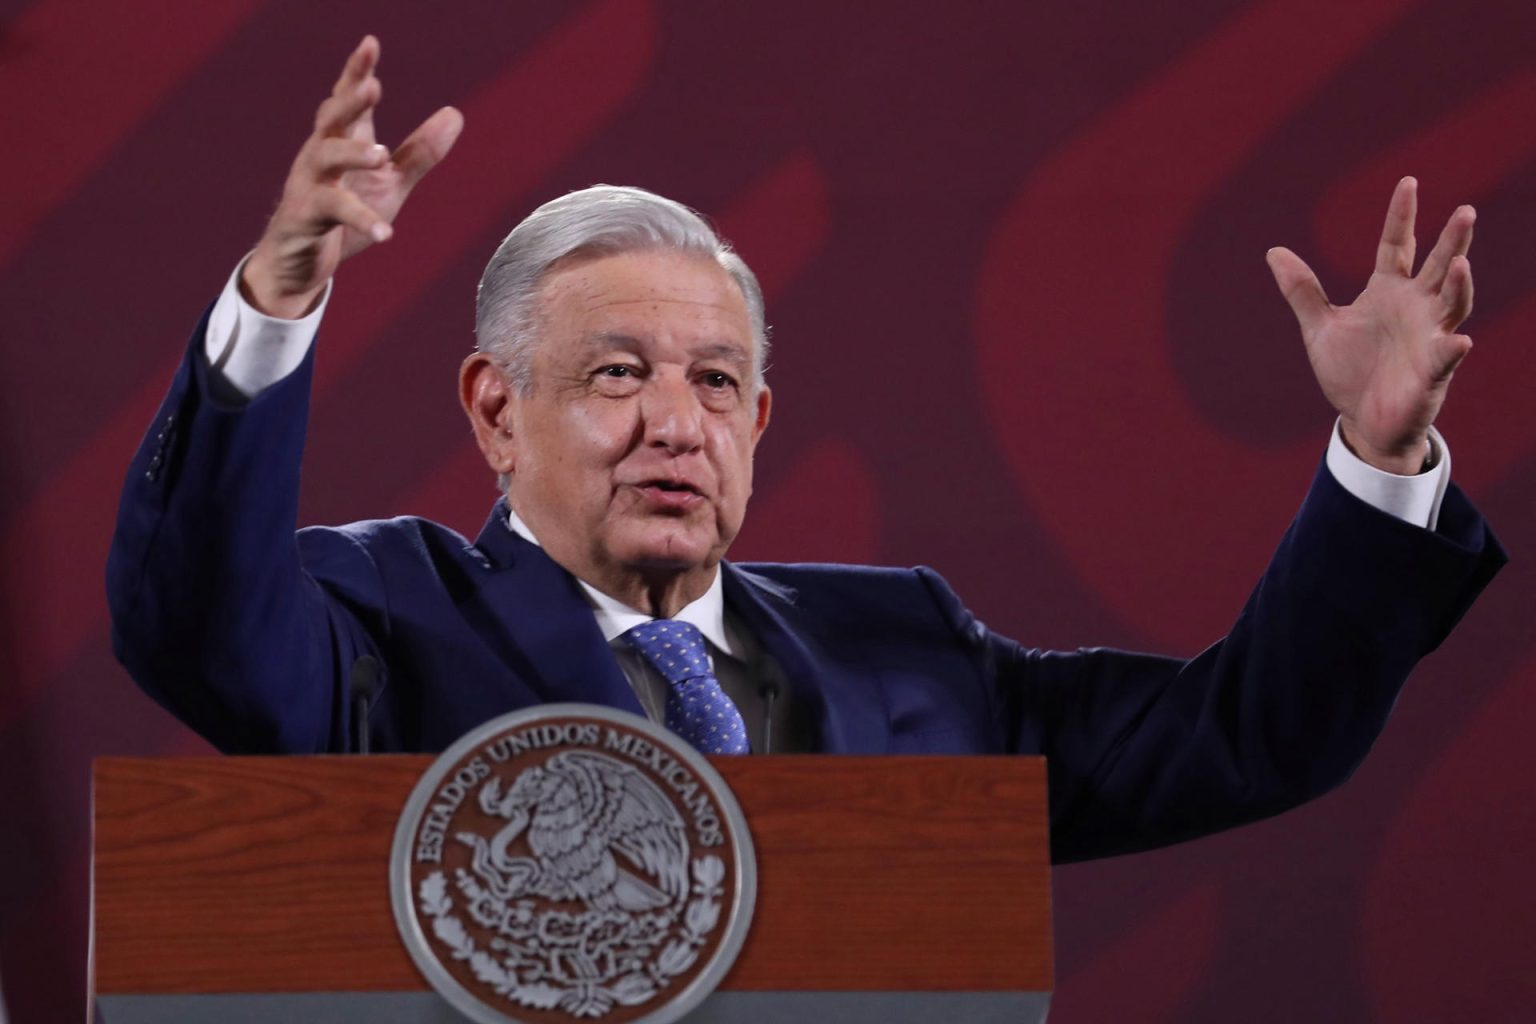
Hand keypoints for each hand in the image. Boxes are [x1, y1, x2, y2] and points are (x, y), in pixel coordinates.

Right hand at [242, 36, 462, 318]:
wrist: (297, 263)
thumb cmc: (342, 215)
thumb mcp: (388, 183)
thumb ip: (419, 152)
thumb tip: (455, 113)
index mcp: (340, 141)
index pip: (347, 99)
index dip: (356, 71)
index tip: (371, 44)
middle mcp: (319, 155)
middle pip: (331, 119)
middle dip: (350, 101)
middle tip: (373, 87)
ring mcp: (308, 184)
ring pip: (325, 160)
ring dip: (353, 155)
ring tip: (380, 157)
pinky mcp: (304, 218)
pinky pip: (332, 214)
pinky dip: (361, 221)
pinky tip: (386, 232)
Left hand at [1267, 177, 1474, 474]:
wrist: (1362, 420)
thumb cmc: (1349, 371)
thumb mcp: (1320, 327)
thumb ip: (1302, 291)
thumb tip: (1273, 251)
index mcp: (1388, 290)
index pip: (1397, 245)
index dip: (1402, 216)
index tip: (1408, 182)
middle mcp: (1415, 306)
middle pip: (1436, 265)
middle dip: (1451, 241)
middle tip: (1465, 211)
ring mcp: (1429, 336)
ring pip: (1452, 304)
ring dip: (1458, 285)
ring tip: (1459, 263)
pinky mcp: (1433, 371)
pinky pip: (1447, 356)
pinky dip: (1453, 348)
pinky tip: (1459, 341)